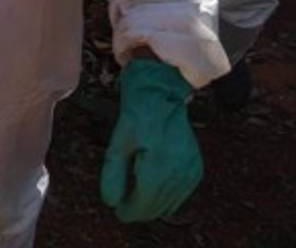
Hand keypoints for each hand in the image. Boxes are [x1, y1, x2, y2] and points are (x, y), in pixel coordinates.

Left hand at [100, 58, 202, 221]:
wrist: (161, 97)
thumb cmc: (137, 117)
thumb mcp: (118, 143)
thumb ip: (113, 174)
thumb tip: (110, 202)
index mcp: (159, 167)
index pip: (144, 204)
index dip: (129, 211)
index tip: (118, 211)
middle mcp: (179, 173)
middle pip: (157, 207)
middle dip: (139, 209)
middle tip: (124, 205)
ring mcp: (191, 172)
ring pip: (170, 204)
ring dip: (152, 205)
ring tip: (135, 195)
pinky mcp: (196, 169)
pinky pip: (180, 195)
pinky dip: (166, 197)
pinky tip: (153, 187)